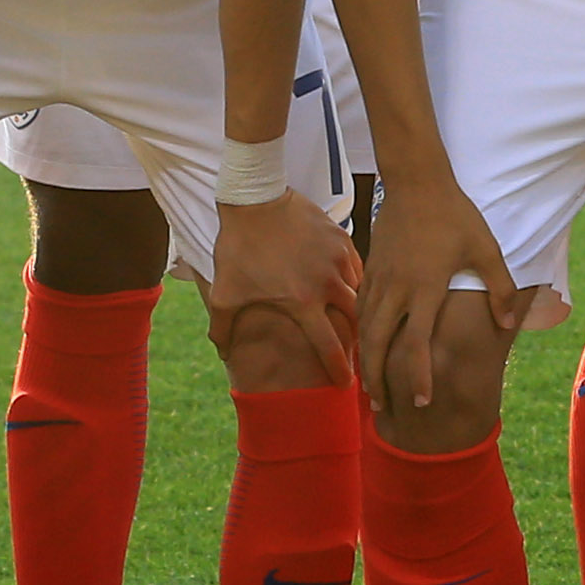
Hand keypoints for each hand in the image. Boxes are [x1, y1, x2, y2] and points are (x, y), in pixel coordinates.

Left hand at [207, 190, 363, 384]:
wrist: (256, 199)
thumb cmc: (239, 249)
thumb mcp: (224, 293)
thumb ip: (223, 329)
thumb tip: (224, 357)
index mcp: (303, 303)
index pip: (330, 347)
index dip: (339, 370)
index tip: (344, 384)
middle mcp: (328, 284)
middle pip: (358, 323)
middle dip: (359, 340)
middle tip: (357, 352)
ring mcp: (338, 260)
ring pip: (360, 293)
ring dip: (358, 309)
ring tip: (355, 320)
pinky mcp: (341, 239)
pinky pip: (357, 267)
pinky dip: (354, 281)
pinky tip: (348, 286)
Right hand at [352, 169, 514, 419]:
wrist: (416, 181)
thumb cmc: (455, 215)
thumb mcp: (486, 248)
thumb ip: (500, 288)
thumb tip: (508, 324)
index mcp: (425, 287)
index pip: (416, 343)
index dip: (418, 375)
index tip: (422, 400)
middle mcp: (397, 289)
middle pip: (379, 344)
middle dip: (378, 379)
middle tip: (384, 407)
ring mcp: (379, 279)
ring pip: (364, 329)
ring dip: (366, 360)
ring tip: (370, 387)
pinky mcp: (370, 269)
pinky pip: (360, 309)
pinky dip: (360, 333)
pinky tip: (365, 346)